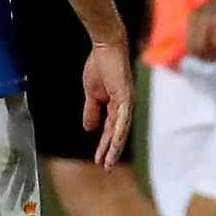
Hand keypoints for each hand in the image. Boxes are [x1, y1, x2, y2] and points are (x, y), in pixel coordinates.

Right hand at [81, 42, 133, 168]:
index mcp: (116, 106)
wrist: (105, 47)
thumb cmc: (100, 66)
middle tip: (105, 168)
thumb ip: (91, 110)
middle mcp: (125, 108)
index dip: (104, 145)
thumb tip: (89, 129)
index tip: (98, 160)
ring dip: (114, 147)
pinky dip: (118, 133)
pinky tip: (113, 144)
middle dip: (110, 151)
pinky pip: (121, 119)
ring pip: (120, 131)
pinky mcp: (126, 97)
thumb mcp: (91, 94)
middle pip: (117, 134)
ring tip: (108, 162)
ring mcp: (127, 103)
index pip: (110, 130)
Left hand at [186, 0, 215, 61]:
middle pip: (197, 48)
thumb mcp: (208, 16)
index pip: (189, 44)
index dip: (197, 56)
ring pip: (208, 47)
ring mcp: (208, 20)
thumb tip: (200, 52)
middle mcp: (197, 19)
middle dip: (206, 57)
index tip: (206, 61)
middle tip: (215, 60)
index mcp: (192, 18)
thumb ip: (202, 31)